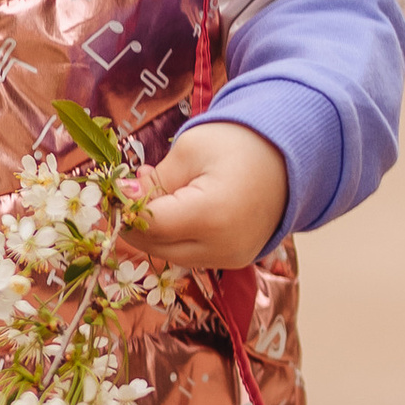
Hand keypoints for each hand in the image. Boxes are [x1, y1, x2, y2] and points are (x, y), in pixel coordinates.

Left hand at [134, 122, 286, 273]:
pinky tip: (179, 206)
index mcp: (210, 216)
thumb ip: (155, 182)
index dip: (124, 209)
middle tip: (131, 188)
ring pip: (170, 254)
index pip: (148, 226)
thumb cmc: (239, 144)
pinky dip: (176, 235)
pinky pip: (191, 254)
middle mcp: (222, 247)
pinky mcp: (235, 260)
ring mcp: (231, 259)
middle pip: (156, 246)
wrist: (290, 156)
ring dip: (155, 229)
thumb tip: (123, 199)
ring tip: (158, 191)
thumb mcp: (189, 152)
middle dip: (136, 221)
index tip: (114, 189)